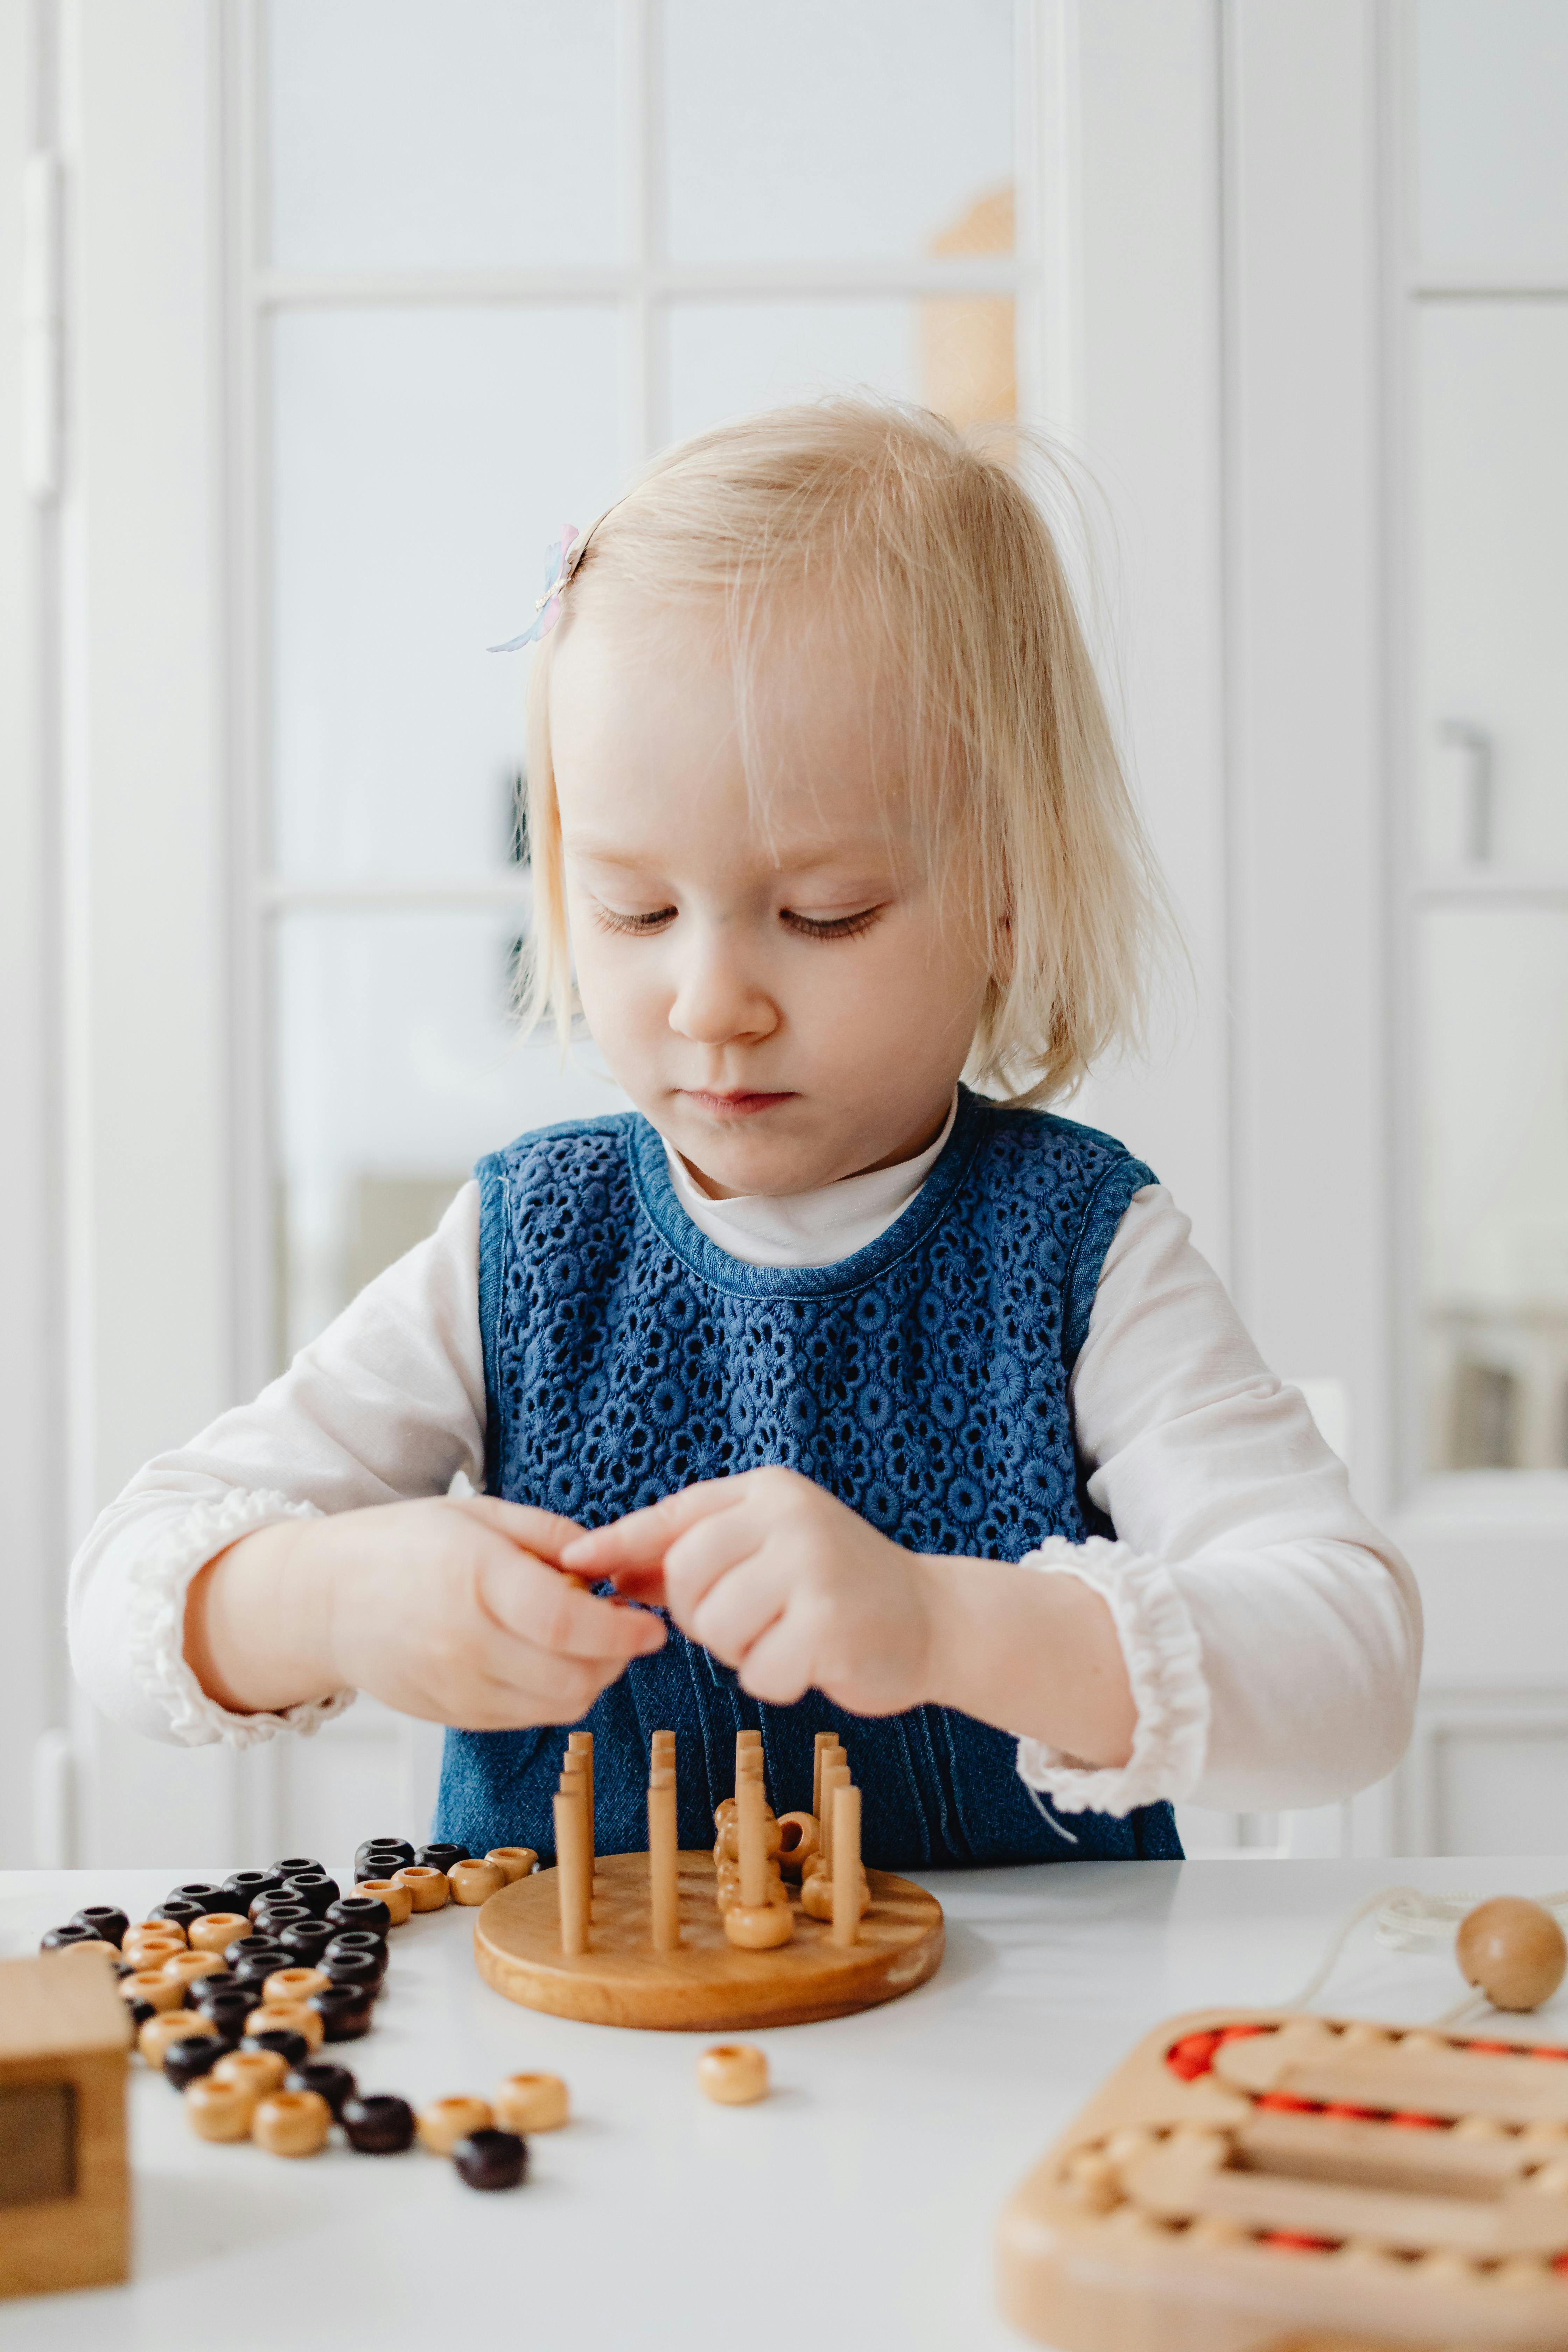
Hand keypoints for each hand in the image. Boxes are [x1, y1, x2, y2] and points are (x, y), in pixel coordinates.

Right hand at [186, 1495, 664, 1729]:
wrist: (323, 1598)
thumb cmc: (403, 1544)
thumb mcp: (479, 1513)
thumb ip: (550, 1535)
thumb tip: (607, 1561)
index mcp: (475, 1580)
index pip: (569, 1627)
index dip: (623, 1633)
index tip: (651, 1625)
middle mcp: (465, 1642)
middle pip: (573, 1679)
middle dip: (615, 1660)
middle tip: (622, 1631)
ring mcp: (455, 1687)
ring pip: (555, 1707)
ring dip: (588, 1682)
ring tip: (584, 1645)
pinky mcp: (450, 1715)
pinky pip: (523, 1719)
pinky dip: (550, 1696)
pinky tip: (542, 1661)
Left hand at [560, 1466, 937, 1713]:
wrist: (934, 1618)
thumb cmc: (834, 1588)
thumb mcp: (764, 1551)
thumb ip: (690, 1553)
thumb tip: (601, 1564)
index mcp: (768, 1492)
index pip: (674, 1516)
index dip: (618, 1542)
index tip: (575, 1563)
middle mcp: (789, 1517)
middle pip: (684, 1577)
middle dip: (701, 1615)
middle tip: (749, 1620)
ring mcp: (812, 1567)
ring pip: (716, 1629)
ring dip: (741, 1651)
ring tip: (784, 1635)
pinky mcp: (830, 1623)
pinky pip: (759, 1672)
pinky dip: (776, 1680)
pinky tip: (811, 1659)